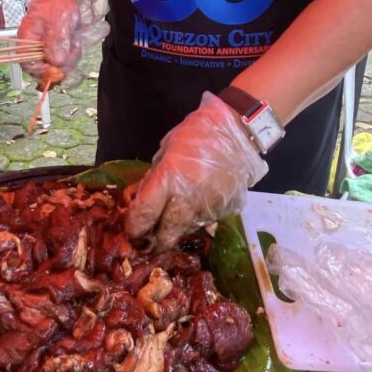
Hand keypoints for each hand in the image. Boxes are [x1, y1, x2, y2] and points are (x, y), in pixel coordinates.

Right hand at [16, 0, 107, 88]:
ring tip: (74, 41)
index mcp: (26, 39)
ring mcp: (45, 48)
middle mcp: (33, 47)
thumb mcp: (57, 21)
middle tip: (72, 50)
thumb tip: (56, 62)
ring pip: (57, 65)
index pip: (27, 64)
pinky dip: (73, 53)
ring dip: (69, 57)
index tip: (56, 69)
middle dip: (60, 63)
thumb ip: (55, 42)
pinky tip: (75, 41)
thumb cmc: (56, 2)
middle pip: (43, 68)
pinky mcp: (56, 48)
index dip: (41, 71)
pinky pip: (65, 59)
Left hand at [127, 93, 268, 250]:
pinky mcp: (227, 209)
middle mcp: (188, 198)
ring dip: (178, 228)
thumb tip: (144, 197)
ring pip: (187, 229)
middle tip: (150, 241)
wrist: (239, 129)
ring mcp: (210, 207)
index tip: (132, 231)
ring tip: (175, 220)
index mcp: (169, 178)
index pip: (145, 213)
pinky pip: (207, 220)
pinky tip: (198, 204)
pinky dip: (199, 217)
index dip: (135, 226)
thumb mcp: (168, 148)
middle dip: (156, 241)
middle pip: (167, 234)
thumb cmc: (198, 133)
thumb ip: (156, 175)